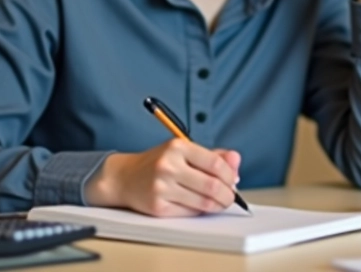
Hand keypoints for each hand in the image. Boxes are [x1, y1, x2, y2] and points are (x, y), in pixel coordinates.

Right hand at [84, 139, 240, 217]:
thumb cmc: (158, 163)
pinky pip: (189, 212)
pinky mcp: (158, 206)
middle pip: (212, 185)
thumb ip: (212, 155)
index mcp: (177, 147)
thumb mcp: (184, 151)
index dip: (230, 175)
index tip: (233, 180)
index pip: (215, 163)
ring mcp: (161, 187)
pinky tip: (200, 205)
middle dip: (227, 194)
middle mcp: (168, 166)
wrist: (124, 177)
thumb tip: (236, 163)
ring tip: (219, 202)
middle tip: (230, 197)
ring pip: (203, 202)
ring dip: (217, 205)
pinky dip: (200, 211)